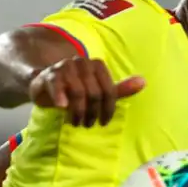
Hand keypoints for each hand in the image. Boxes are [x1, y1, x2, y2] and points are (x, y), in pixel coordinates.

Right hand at [29, 56, 144, 126]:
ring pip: (78, 91)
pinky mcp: (48, 75)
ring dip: (78, 111)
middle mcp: (81, 62)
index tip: (104, 122)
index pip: (109, 90)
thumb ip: (119, 89)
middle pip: (94, 93)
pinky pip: (57, 85)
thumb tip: (144, 82)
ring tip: (76, 122)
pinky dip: (60, 96)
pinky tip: (62, 107)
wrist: (44, 85)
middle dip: (92, 112)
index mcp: (96, 65)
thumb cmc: (73, 89)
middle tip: (88, 124)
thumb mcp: (97, 91)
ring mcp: (64, 67)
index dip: (108, 108)